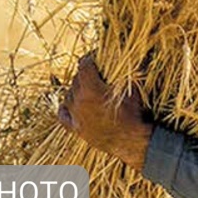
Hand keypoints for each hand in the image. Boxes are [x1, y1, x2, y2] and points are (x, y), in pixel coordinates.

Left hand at [57, 55, 152, 171]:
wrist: (130, 140)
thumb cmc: (132, 113)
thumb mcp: (131, 88)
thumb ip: (128, 71)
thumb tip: (134, 56)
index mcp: (90, 88)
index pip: (84, 64)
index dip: (91, 58)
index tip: (96, 58)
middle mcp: (78, 100)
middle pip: (76, 79)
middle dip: (86, 74)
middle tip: (97, 74)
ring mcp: (75, 115)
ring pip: (69, 94)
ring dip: (78, 89)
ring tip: (89, 89)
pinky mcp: (75, 128)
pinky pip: (63, 114)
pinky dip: (66, 107)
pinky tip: (71, 103)